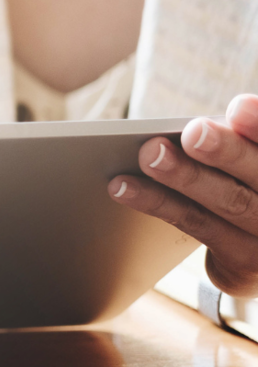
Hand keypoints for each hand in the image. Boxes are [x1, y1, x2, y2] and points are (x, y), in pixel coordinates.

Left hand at [109, 95, 257, 297]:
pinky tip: (122, 186)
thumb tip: (195, 125)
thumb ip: (239, 139)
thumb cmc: (251, 177)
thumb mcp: (249, 158)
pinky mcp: (241, 259)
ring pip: (227, 201)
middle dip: (225, 152)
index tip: (237, 106)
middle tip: (193, 132)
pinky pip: (194, 224)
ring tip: (149, 155)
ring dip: (184, 177)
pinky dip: (157, 202)